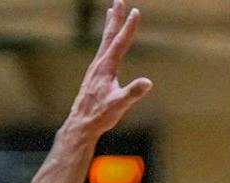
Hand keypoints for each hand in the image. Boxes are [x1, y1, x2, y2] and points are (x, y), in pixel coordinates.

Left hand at [63, 2, 152, 142]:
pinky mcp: (95, 74)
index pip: (120, 42)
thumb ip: (133, 93)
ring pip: (104, 42)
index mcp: (106, 67)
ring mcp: (96, 68)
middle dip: (115, 18)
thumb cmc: (100, 115)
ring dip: (109, 26)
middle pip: (108, 36)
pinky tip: (108, 43)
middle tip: (119, 1)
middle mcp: (99, 63)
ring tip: (111, 13)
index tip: (136, 12)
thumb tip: (148, 82)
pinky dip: (106, 41)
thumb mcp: (119, 105)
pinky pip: (102, 51)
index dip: (129, 27)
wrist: (81, 123)